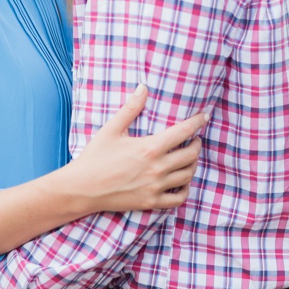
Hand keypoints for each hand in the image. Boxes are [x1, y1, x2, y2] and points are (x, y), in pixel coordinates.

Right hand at [62, 84, 207, 214]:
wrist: (83, 188)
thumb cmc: (96, 157)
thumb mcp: (111, 129)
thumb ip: (130, 108)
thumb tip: (143, 87)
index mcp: (149, 148)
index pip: (182, 132)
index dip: (197, 122)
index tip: (204, 116)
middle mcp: (157, 169)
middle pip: (190, 155)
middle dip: (197, 144)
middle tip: (195, 138)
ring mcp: (156, 187)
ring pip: (187, 176)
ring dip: (193, 165)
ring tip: (190, 157)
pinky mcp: (152, 202)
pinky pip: (179, 199)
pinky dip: (185, 189)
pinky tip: (182, 182)